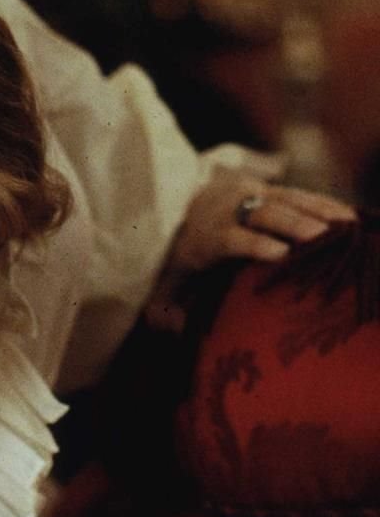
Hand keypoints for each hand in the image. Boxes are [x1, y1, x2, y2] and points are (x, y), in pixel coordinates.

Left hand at [145, 169, 355, 331]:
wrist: (179, 208)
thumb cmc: (182, 257)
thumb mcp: (169, 280)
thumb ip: (168, 306)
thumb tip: (172, 327)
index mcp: (205, 235)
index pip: (229, 238)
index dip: (254, 244)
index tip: (280, 254)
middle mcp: (227, 209)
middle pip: (262, 214)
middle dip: (292, 224)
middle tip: (321, 237)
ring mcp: (249, 195)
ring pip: (283, 199)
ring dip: (315, 211)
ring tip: (345, 226)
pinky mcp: (267, 189)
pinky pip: (297, 194)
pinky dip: (323, 204)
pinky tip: (348, 217)